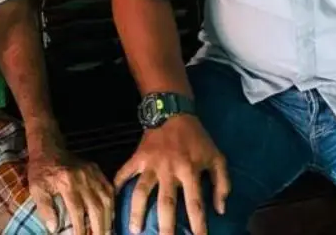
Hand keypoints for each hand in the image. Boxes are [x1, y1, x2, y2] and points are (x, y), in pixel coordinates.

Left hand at [28, 147, 113, 233]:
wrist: (49, 148)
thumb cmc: (41, 171)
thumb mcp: (36, 188)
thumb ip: (45, 208)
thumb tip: (54, 229)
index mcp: (67, 182)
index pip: (77, 210)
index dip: (81, 228)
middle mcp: (83, 178)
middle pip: (97, 206)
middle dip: (99, 227)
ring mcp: (92, 173)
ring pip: (106, 199)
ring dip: (108, 218)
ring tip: (107, 232)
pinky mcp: (97, 170)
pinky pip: (109, 189)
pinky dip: (112, 204)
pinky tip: (110, 215)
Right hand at [114, 115, 228, 234]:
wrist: (174, 112)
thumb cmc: (197, 138)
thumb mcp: (217, 157)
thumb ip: (222, 184)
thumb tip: (219, 210)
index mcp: (190, 170)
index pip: (194, 203)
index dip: (198, 224)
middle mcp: (169, 169)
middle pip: (166, 203)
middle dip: (165, 226)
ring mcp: (151, 163)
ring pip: (141, 191)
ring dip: (136, 211)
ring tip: (134, 230)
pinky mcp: (138, 157)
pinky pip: (125, 172)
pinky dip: (117, 184)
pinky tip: (113, 198)